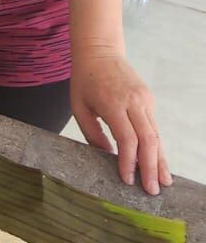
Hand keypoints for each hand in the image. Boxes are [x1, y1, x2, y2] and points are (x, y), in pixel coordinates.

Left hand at [70, 50, 170, 195]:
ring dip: (160, 160)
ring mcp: (144, 100)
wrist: (99, 51)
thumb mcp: (79, 107)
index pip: (127, 138)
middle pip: (148, 140)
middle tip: (151, 191)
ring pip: (156, 135)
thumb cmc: (85, 80)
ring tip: (163, 183)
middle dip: (150, 168)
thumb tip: (108, 157)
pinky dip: (158, 147)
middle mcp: (134, 102)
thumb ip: (92, 134)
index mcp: (113, 103)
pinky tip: (159, 164)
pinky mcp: (149, 100)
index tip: (127, 180)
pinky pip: (154, 127)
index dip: (129, 161)